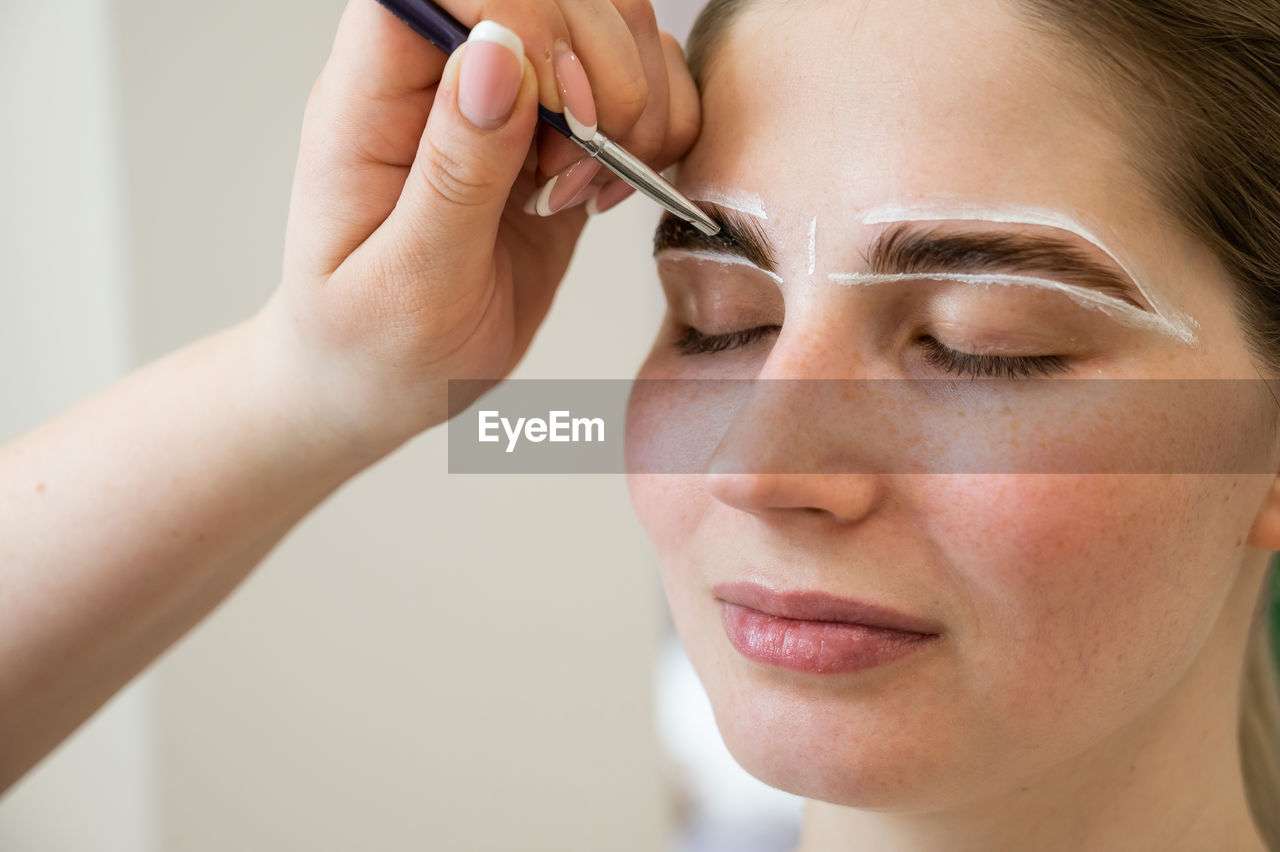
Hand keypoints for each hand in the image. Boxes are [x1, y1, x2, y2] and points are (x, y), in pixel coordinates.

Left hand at [256, 0, 699, 458]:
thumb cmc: (371, 345)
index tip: (562, 111)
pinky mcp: (560, 137)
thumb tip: (498, 54)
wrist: (384, 385)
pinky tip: (611, 192)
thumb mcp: (407, 282)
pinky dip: (656, 132)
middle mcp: (441, 79)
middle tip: (573, 176)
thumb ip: (454, 171)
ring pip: (612, 25)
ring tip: (588, 190)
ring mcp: (507, 102)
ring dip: (633, 105)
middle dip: (598, 78)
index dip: (524, 18)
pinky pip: (640, 86)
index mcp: (372, 98)